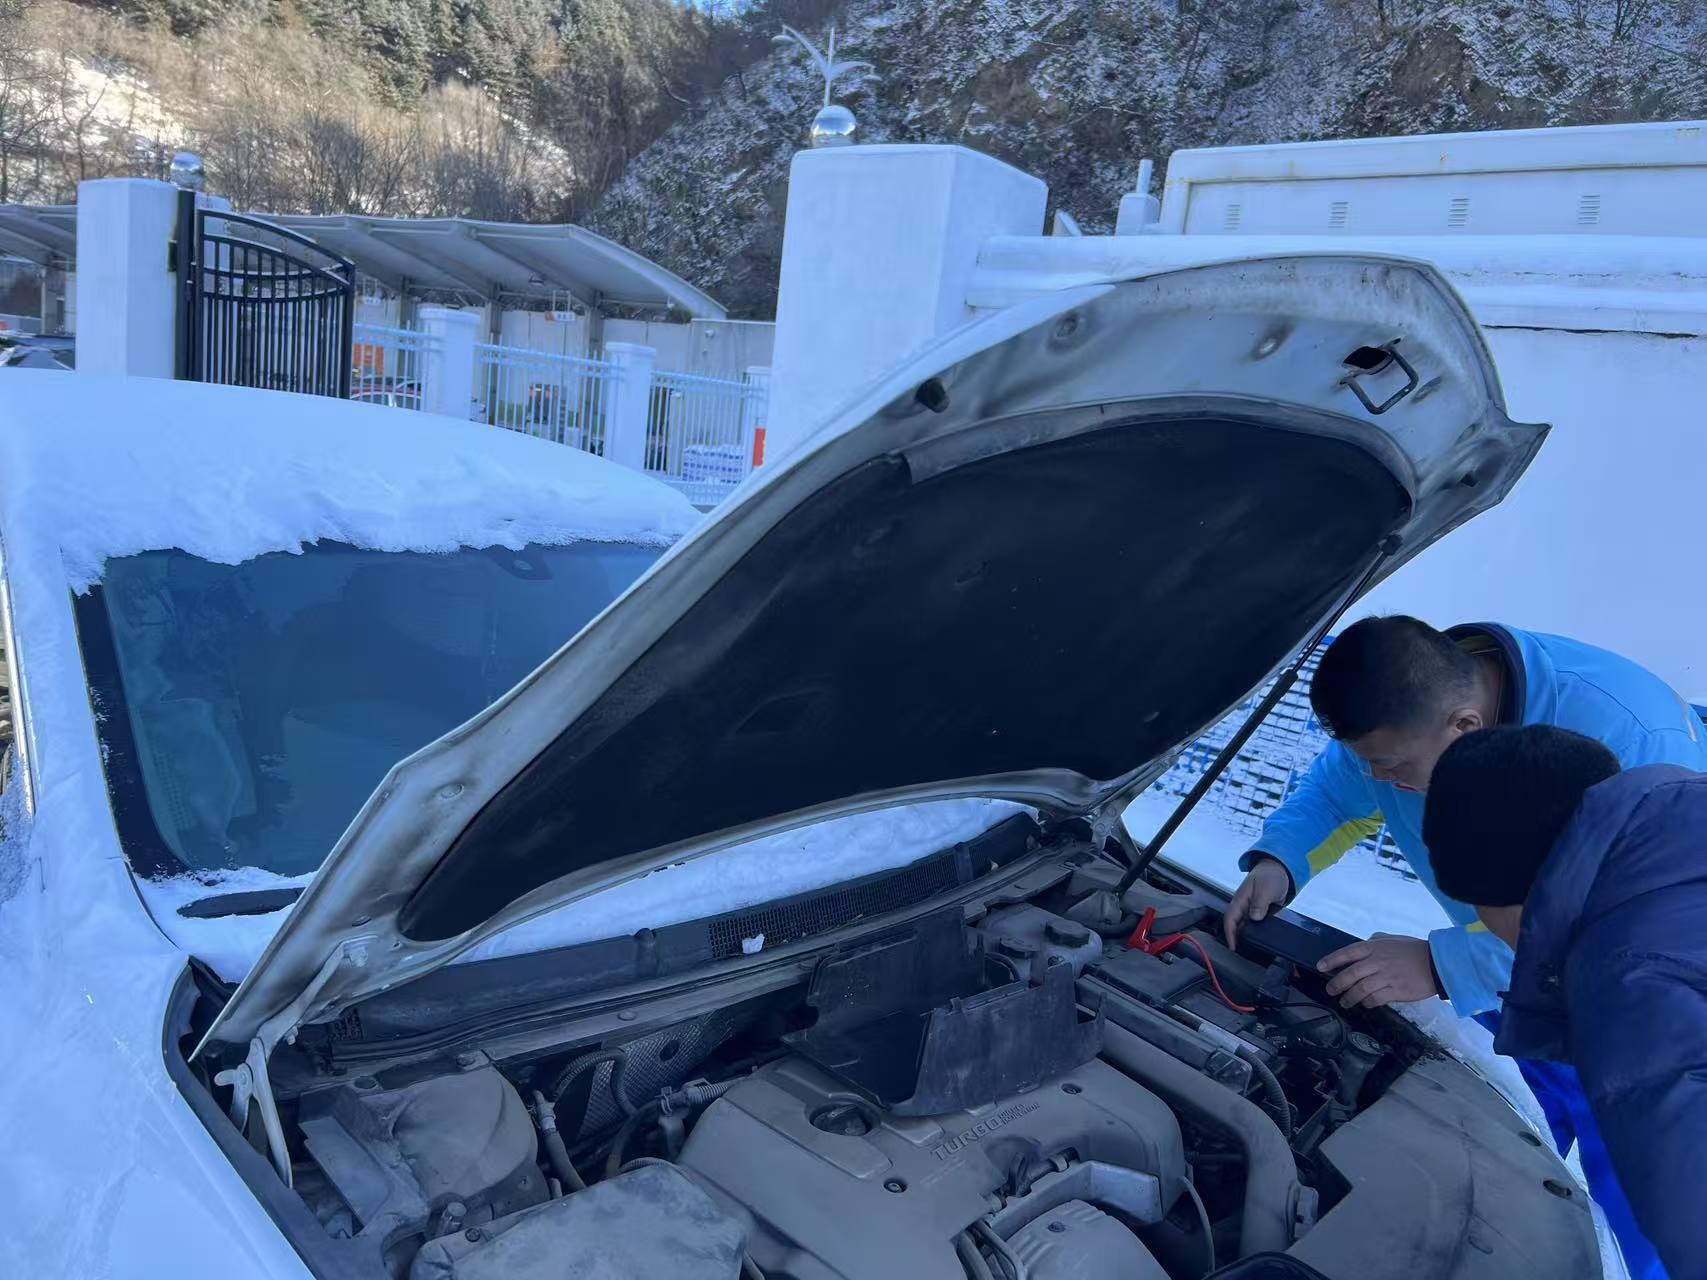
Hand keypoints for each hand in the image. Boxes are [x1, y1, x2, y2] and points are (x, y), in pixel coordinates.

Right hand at [1223, 856, 1292, 947]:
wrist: (1280, 869)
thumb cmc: (1270, 876)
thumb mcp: (1266, 888)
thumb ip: (1259, 903)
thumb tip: (1254, 918)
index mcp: (1240, 899)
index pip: (1230, 919)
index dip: (1229, 933)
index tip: (1233, 947)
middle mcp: (1244, 906)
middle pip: (1236, 924)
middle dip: (1237, 938)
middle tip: (1242, 952)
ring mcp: (1252, 909)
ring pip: (1246, 925)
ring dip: (1247, 935)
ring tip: (1252, 949)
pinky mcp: (1261, 911)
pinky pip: (1256, 923)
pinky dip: (1257, 931)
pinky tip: (1263, 939)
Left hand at [1318, 934, 1440, 1008]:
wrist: (1437, 963)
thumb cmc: (1414, 950)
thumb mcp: (1393, 939)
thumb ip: (1377, 941)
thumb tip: (1365, 942)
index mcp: (1374, 947)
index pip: (1347, 953)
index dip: (1332, 960)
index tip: (1320, 967)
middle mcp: (1377, 962)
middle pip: (1350, 974)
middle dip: (1337, 983)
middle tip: (1330, 990)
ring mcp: (1386, 977)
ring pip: (1360, 989)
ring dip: (1349, 997)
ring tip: (1344, 1002)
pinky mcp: (1396, 991)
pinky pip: (1376, 999)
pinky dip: (1367, 1003)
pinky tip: (1365, 1004)